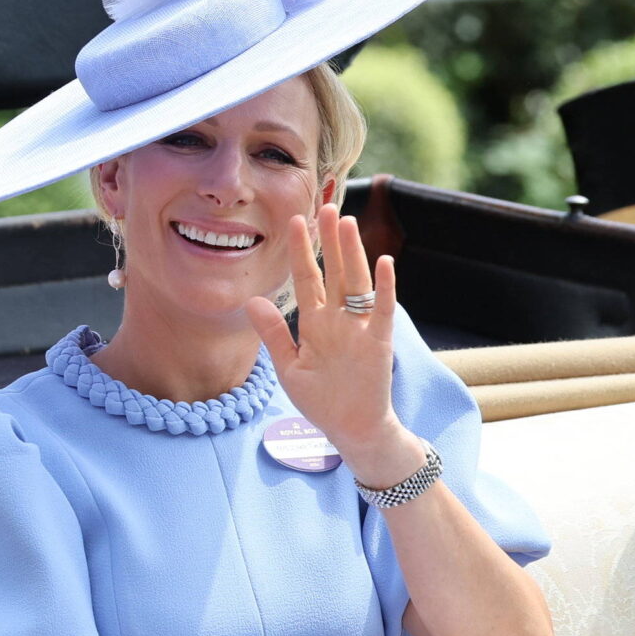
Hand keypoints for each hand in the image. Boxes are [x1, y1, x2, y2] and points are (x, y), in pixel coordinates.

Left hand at [244, 203, 421, 487]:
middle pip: (333, 272)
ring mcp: (359, 329)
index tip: (294, 221)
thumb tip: (250, 299)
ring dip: (351, 253)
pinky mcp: (379, 343)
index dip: (299, 251)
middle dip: (328, 241)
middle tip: (325, 206)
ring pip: (355, 282)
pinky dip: (384, 288)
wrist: (352, 430)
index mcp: (313, 324)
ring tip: (346, 223)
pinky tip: (384, 263)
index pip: (305, 279)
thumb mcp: (288, 367)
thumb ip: (272, 333)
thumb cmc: (321, 401)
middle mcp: (337, 320)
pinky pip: (382, 311)